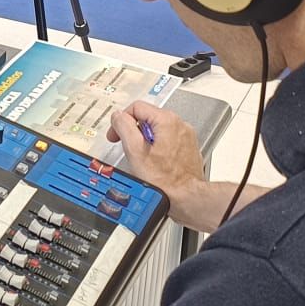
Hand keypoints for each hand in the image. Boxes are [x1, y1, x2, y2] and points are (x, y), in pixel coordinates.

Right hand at [107, 102, 218, 228]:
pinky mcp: (188, 147)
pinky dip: (158, 148)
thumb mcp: (135, 151)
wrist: (186, 198)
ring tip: (143, 159)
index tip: (116, 136)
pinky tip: (155, 163)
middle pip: (148, 118)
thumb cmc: (164, 180)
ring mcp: (186, 136)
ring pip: (158, 130)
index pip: (136, 107)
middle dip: (134, 131)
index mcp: (166, 120)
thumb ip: (124, 127)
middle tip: (128, 149)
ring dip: (146, 141)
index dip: (121, 121)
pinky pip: (168, 140)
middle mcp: (179, 124)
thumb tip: (118, 116)